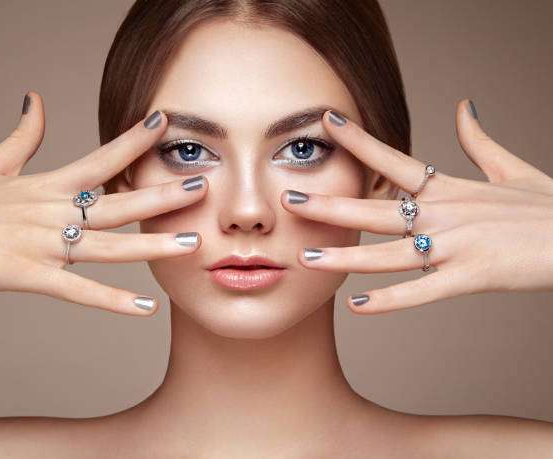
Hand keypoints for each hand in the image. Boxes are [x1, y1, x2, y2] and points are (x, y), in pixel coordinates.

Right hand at [0, 92, 206, 315]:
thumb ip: (22, 137)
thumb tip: (37, 100)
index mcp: (44, 186)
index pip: (99, 158)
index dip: (133, 141)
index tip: (164, 123)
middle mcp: (48, 211)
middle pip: (114, 201)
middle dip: (160, 194)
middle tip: (202, 186)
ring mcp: (38, 243)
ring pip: (106, 245)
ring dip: (150, 244)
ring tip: (190, 243)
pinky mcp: (22, 274)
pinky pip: (75, 290)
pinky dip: (111, 301)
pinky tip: (145, 308)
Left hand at [281, 100, 552, 313]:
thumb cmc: (547, 206)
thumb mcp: (510, 167)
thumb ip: (478, 140)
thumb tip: (464, 106)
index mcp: (450, 189)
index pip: (394, 159)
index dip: (359, 141)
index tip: (327, 123)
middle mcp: (445, 214)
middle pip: (377, 207)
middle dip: (332, 203)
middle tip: (290, 198)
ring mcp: (456, 246)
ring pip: (389, 252)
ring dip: (346, 255)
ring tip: (308, 257)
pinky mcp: (473, 276)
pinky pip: (422, 292)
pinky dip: (389, 300)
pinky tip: (356, 306)